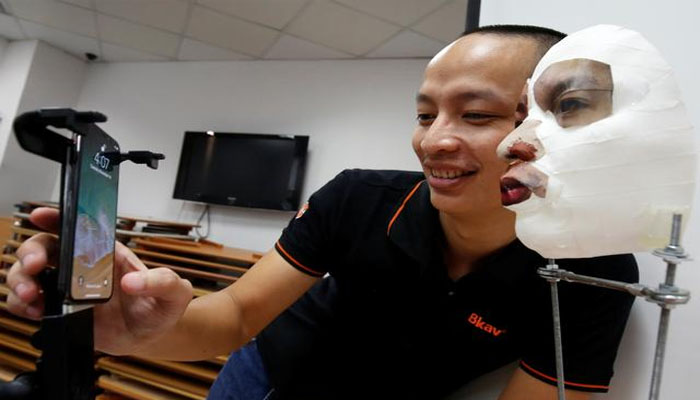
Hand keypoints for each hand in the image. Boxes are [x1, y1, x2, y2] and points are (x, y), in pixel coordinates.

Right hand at [6, 207, 192, 354]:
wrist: (151, 337)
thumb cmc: (161, 308)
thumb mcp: (174, 292)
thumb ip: (163, 281)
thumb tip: (134, 281)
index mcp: (108, 253)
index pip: (80, 227)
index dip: (57, 217)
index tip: (41, 216)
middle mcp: (83, 266)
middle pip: (44, 246)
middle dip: (32, 251)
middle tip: (35, 266)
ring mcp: (68, 288)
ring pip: (29, 272)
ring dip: (21, 279)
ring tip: (31, 295)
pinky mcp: (59, 310)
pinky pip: (28, 302)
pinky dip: (22, 305)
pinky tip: (35, 310)